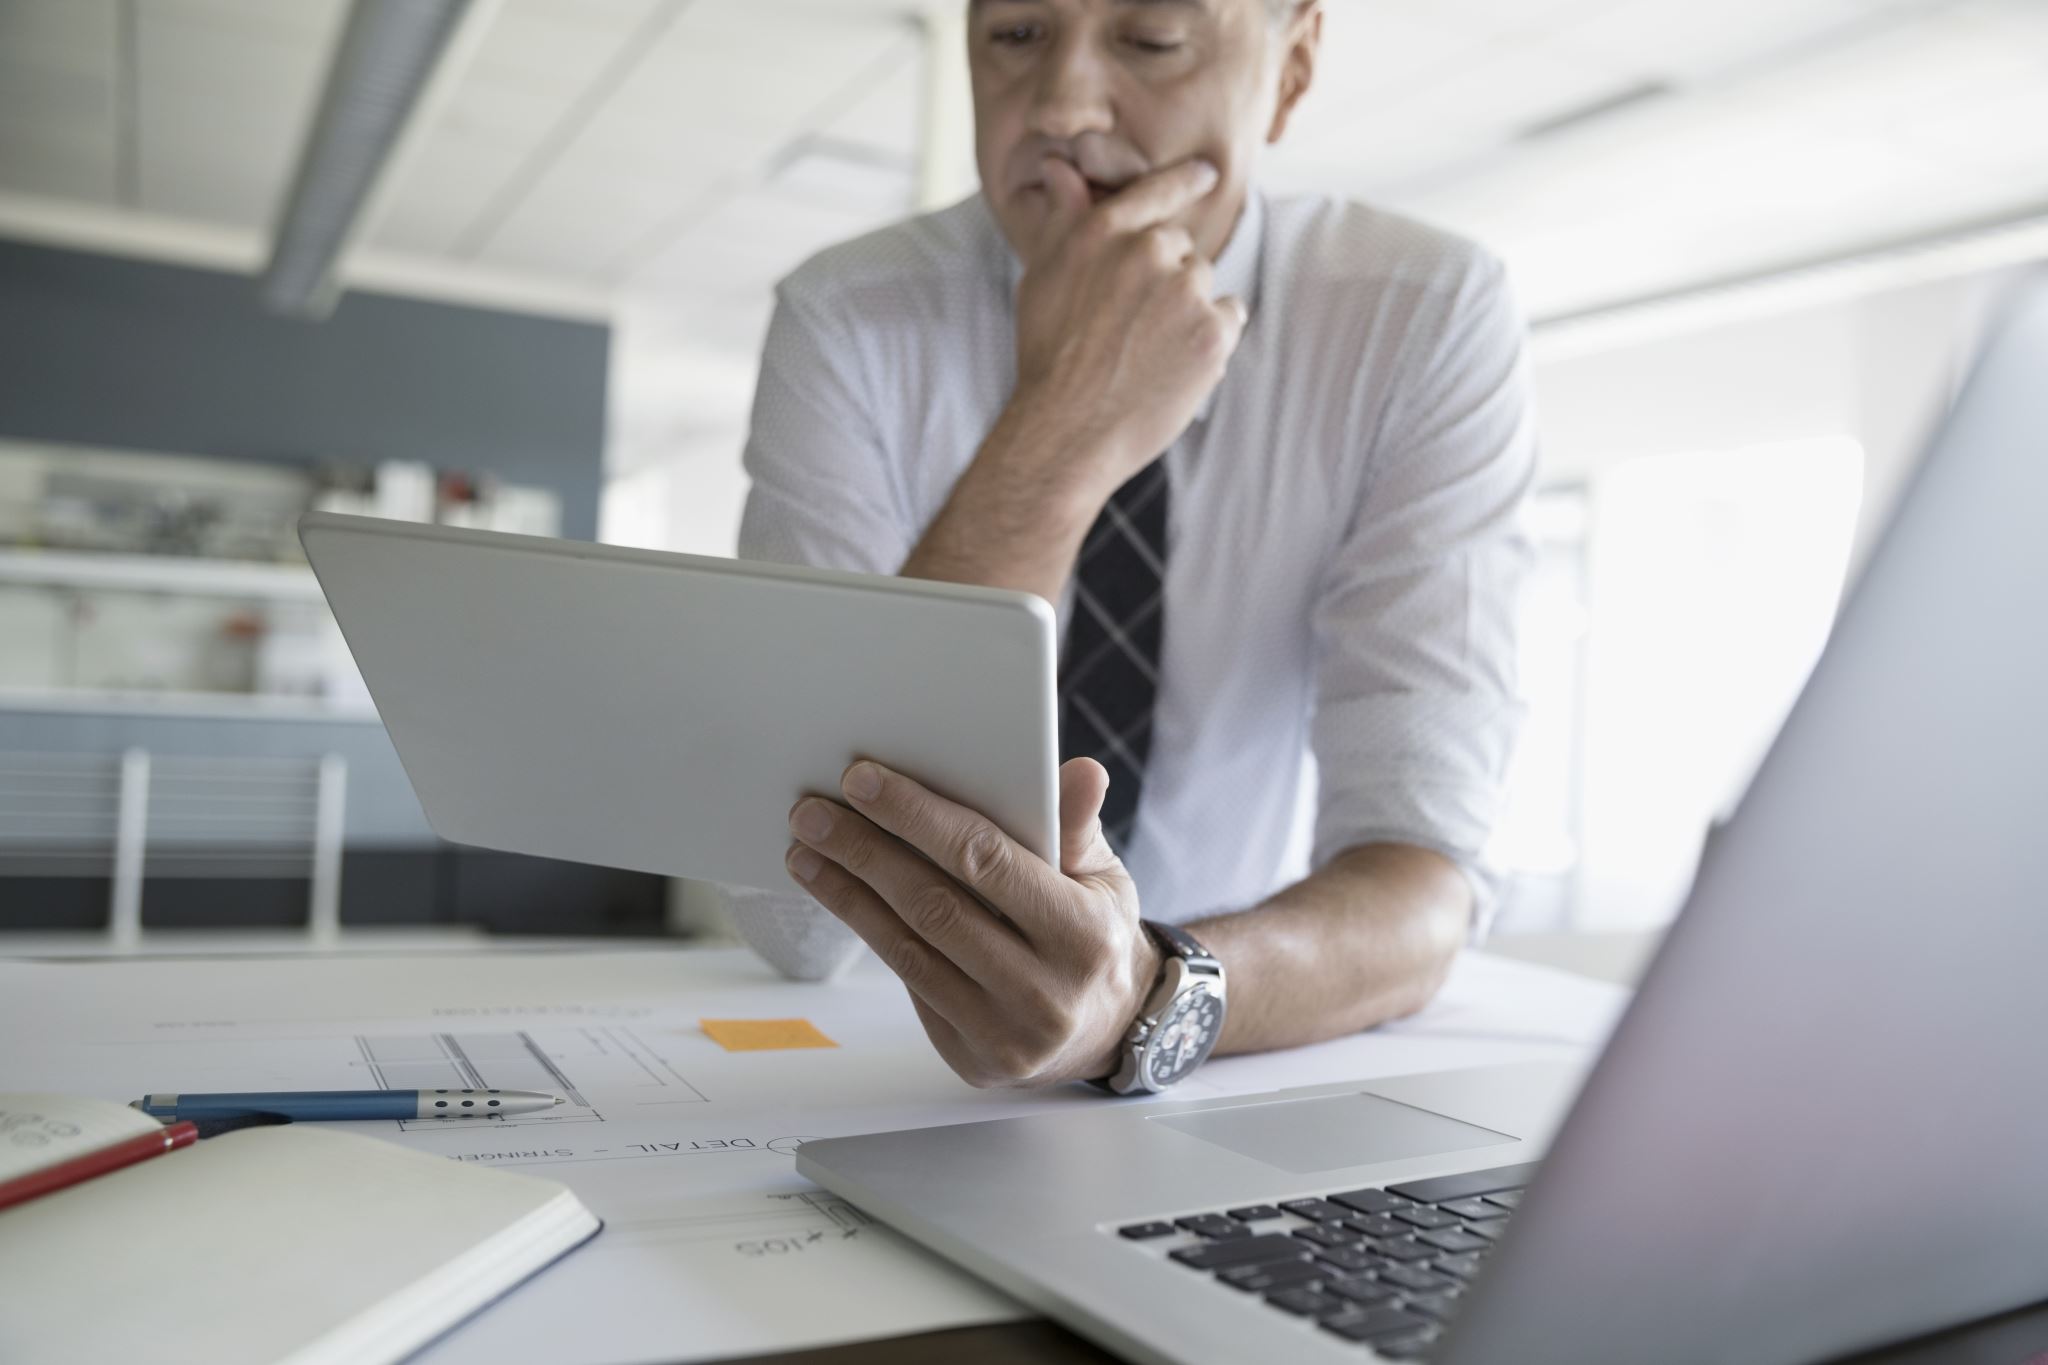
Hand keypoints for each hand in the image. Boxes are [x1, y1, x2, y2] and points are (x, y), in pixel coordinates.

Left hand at [784, 757, 1163, 1087]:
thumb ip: (1078, 826)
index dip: (919, 818)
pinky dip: (869, 931)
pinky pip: (909, 981)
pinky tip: (839, 893)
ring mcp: (1004, 1032)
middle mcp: (1044, 991)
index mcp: (1083, 935)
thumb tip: (1082, 771)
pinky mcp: (970, 1056)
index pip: (988, 863)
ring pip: (908, 949)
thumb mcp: (1103, 878)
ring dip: (848, 893)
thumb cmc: (1096, 934)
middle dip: (865, 852)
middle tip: (812, 812)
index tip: (862, 780)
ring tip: (806, 850)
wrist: (1108, 1030)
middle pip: (934, 906)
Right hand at [1009, 156, 1249, 501]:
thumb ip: (1063, 218)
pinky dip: (1211, 340)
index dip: (1184, 179)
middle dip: (1167, 279)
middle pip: (1181, 249)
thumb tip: (1061, 167)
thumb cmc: (1047, 357)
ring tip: (1150, 352)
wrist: (1066, 431)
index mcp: (1102, 233)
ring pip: (1205, 285)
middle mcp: (1146, 252)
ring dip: (1189, 310)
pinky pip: (1229, 318)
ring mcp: (1184, 292)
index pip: (1155, 192)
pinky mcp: (1213, 333)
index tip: (1208, 171)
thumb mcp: (1043, 278)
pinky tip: (1174, 366)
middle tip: (1134, 328)